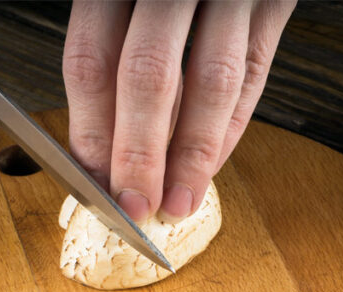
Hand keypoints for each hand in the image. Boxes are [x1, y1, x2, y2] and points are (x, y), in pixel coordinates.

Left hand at [62, 0, 294, 222]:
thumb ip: (101, 32)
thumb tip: (94, 129)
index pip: (91, 60)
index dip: (90, 130)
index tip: (89, 181)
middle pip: (147, 76)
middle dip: (138, 153)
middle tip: (132, 207)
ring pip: (209, 81)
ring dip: (192, 153)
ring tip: (177, 201)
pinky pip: (253, 71)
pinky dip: (232, 125)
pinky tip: (212, 163)